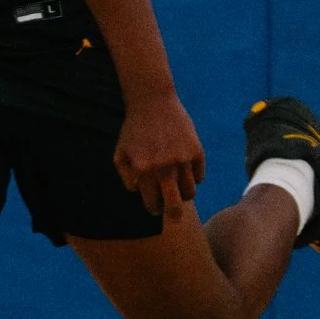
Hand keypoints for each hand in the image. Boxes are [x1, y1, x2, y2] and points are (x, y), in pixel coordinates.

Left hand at [114, 92, 204, 216]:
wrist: (152, 101)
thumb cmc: (134, 130)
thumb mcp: (120, 153)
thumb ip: (126, 177)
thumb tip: (138, 193)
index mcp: (143, 171)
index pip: (152, 203)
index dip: (154, 209)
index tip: (156, 208)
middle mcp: (164, 168)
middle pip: (175, 205)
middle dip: (174, 214)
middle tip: (174, 216)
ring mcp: (182, 160)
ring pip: (190, 192)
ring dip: (184, 194)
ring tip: (179, 188)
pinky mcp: (196, 152)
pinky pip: (199, 176)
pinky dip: (194, 177)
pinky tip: (186, 169)